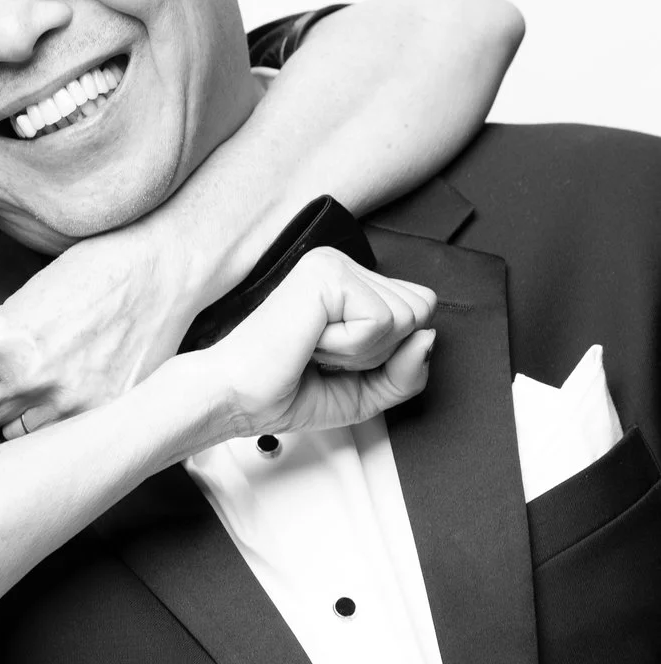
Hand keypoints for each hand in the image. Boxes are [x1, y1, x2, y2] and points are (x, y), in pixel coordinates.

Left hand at [0, 227, 200, 434]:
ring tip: (46, 386)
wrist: (157, 273)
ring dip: (23, 415)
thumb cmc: (88, 274)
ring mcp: (65, 402)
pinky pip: (56, 439)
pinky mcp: (100, 414)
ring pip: (15, 434)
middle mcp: (25, 378)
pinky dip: (57, 424)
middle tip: (19, 374)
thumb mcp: (20, 301)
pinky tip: (70, 397)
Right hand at [176, 246, 437, 445]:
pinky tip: (312, 342)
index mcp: (349, 286)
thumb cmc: (284, 392)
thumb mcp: (367, 392)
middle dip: (381, 352)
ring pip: (407, 317)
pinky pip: (381, 321)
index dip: (390, 352)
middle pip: (421, 312)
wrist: (234, 398)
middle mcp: (343, 266)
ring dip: (364, 352)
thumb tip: (429, 337)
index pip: (420, 310)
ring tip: (316, 349)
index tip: (337, 359)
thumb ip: (409, 372)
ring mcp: (334, 265)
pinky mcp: (327, 273)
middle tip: (326, 355)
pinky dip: (351, 348)